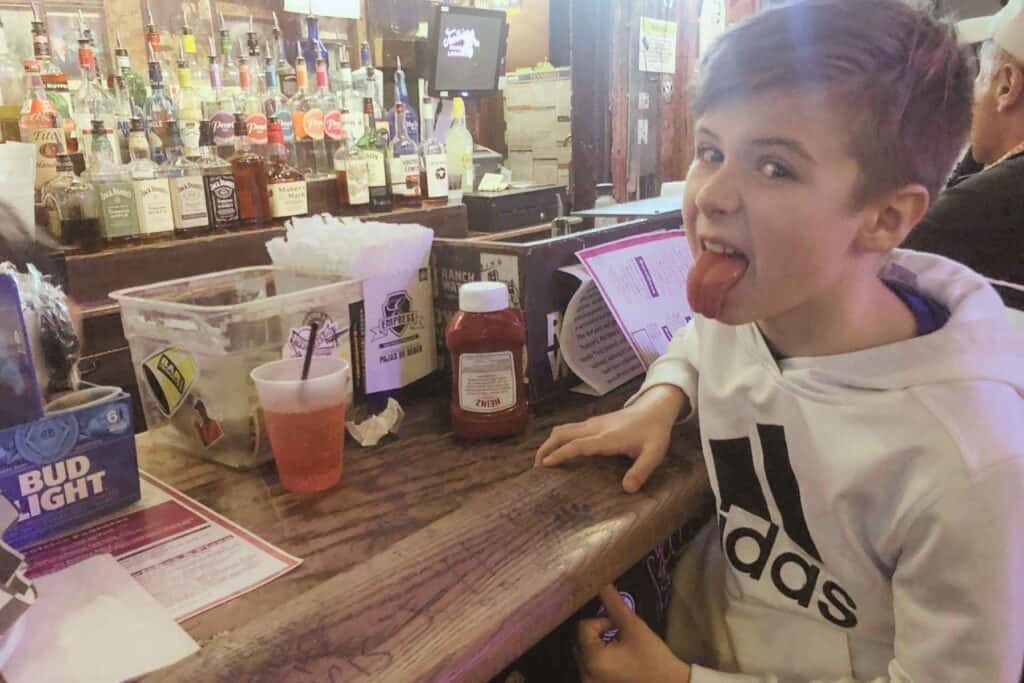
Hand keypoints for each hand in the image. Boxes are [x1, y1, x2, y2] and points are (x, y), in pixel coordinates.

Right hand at [535, 385, 685, 492]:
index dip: (561, 453)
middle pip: (563, 433)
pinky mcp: (593, 422)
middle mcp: (595, 428)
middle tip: (536, 467)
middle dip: (546, 447)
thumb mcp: (654, 453)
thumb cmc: (654, 432)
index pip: (578, 444)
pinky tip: (558, 450)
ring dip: (549, 442)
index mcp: (607, 437)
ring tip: (542, 460)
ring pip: (563, 429)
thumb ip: (641, 471)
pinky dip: (558, 439)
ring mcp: (593, 423)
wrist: (655, 408)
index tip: (545, 464)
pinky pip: (569, 429)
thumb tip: (627, 489)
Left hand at [576, 585, 690, 682]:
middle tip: (622, 637)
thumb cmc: (654, 659)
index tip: (622, 628)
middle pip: (582, 640)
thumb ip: (614, 603)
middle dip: (600, 633)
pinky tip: (619, 661)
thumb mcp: (634, 627)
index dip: (604, 622)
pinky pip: (591, 666)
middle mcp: (586, 674)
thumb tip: (601, 582)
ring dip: (600, 645)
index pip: (584, 626)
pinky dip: (601, 658)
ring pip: (586, 652)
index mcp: (592, 660)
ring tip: (621, 649)